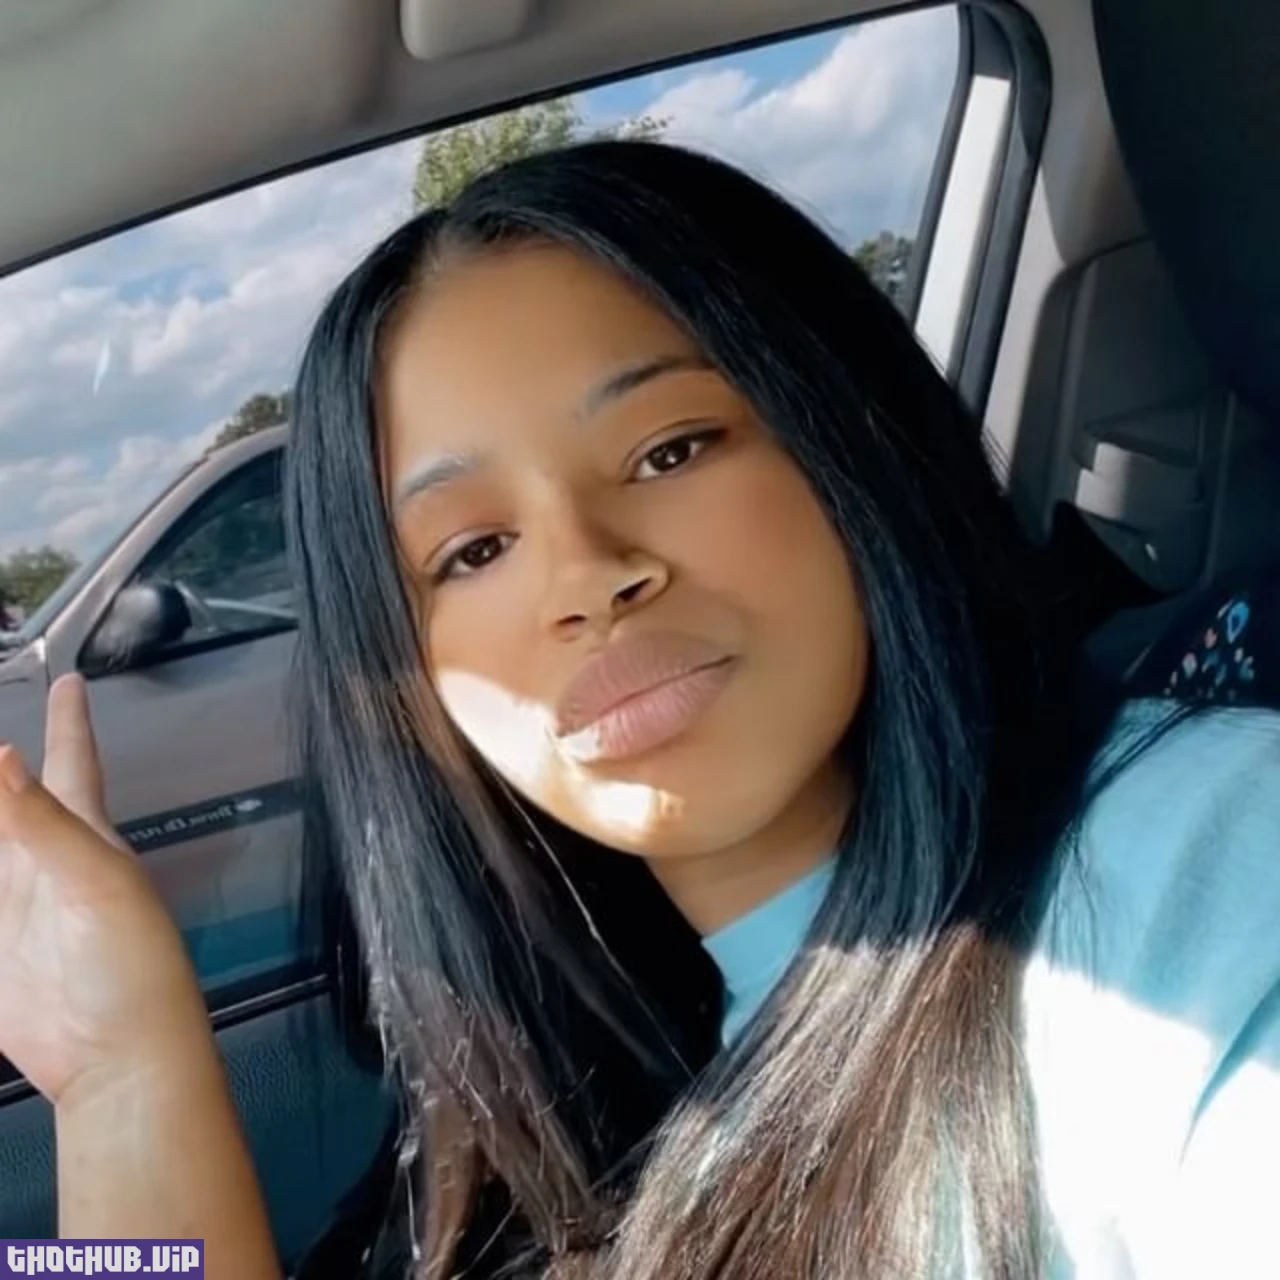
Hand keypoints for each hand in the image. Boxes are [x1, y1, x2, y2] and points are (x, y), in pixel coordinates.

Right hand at [0, 674, 206, 1104]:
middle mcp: (42, 863)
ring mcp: (10, 906)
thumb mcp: (96, 883)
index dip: (69, 721)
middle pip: (7, 799)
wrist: (115, 1058)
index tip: (72, 679)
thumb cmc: (133, 966)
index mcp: (84, 837)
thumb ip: (44, 823)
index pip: (74, 762)